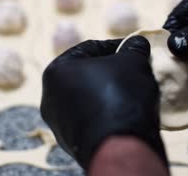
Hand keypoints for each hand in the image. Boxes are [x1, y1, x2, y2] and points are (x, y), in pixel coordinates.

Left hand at [40, 37, 166, 169]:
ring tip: (133, 91)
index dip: (116, 45)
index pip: (90, 48)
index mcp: (57, 71)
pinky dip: (107, 112)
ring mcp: (59, 123)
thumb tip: (137, 43)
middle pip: (87, 74)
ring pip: (89, 98)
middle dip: (112, 70)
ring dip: (109, 92)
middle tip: (134, 69)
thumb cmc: (121, 94)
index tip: (134, 49)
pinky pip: (93, 118)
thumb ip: (133, 47)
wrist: (119, 144)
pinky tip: (126, 111)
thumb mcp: (134, 61)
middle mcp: (50, 97)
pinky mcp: (73, 142)